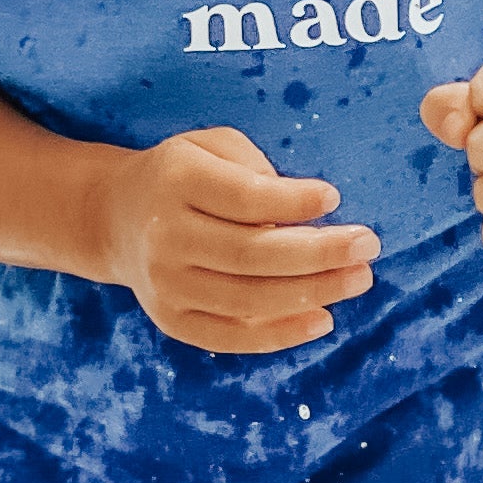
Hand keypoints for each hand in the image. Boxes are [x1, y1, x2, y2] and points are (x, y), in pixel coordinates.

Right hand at [94, 126, 377, 352]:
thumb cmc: (183, 175)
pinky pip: (230, 336)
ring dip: (312, 293)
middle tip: (368, 245)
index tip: (335, 197)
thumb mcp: (210, 146)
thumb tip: (303, 211)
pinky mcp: (172, 320)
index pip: (240, 196)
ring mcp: (165, 284)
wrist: (114, 217)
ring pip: (247, 300)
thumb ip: (253, 167)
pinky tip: (322, 319)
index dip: (291, 201)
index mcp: (175, 181)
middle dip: (318, 253)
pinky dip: (280, 335)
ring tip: (358, 279)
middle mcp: (164, 236)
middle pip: (250, 253)